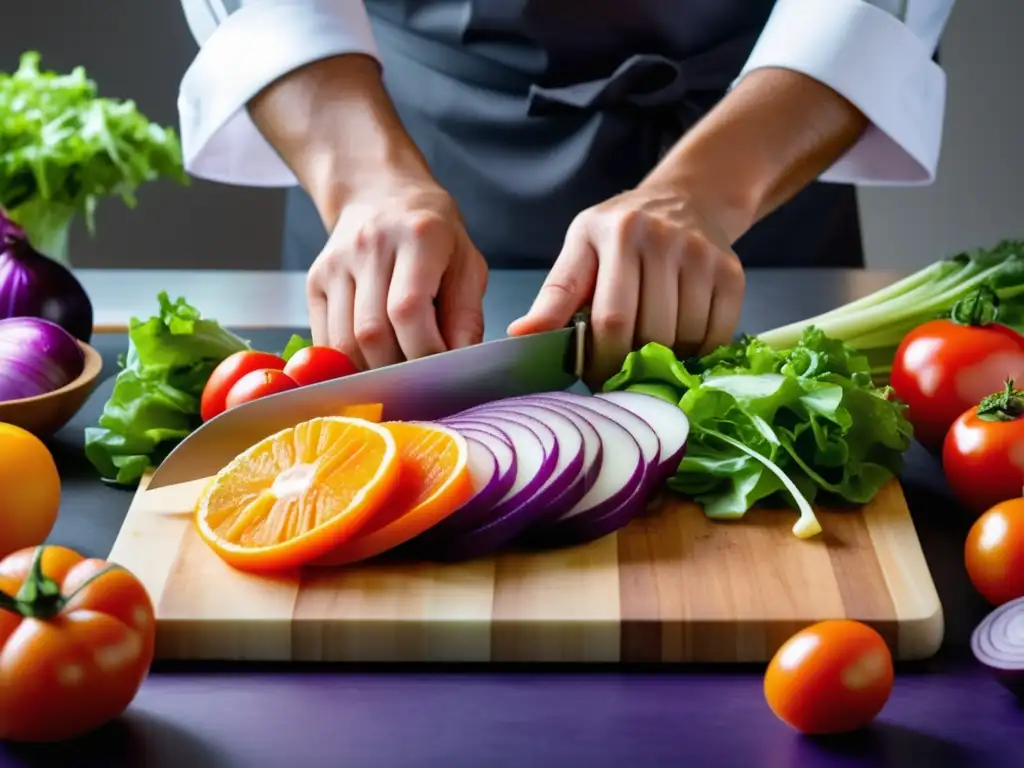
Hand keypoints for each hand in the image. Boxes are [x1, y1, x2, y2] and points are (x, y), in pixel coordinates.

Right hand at [307, 177, 488, 369]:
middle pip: (372, 332)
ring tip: (397, 374)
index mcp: (418, 235)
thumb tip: (462, 365)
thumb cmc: (435, 237)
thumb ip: (466, 315)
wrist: (383, 195)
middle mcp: (370, 245)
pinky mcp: (315, 280)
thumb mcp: (467, 265)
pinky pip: (325, 339)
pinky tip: (371, 363)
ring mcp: (336, 263)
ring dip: (372, 372)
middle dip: (399, 369)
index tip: (442, 371)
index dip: (425, 352)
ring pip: (343, 342)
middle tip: (420, 381)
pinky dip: (348, 363)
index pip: (408, 310)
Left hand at [508, 184, 745, 384]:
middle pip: (651, 334)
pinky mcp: (733, 274)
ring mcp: (704, 257)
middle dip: (632, 365)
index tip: (594, 378)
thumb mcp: (580, 249)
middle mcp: (665, 240)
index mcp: (618, 235)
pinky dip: (697, 355)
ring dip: (666, 362)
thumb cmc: (621, 230)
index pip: (611, 319)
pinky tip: (679, 347)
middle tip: (621, 373)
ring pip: (685, 339)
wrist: (687, 198)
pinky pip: (717, 336)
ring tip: (648, 357)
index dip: (602, 361)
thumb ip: (554, 295)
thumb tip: (520, 335)